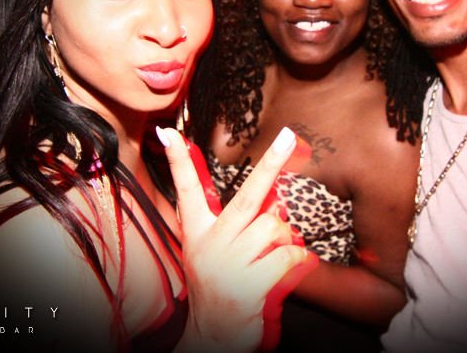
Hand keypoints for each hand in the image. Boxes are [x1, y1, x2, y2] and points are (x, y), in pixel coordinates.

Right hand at [158, 126, 315, 351]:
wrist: (214, 338)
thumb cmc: (220, 289)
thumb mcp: (214, 251)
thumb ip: (238, 221)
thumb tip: (274, 190)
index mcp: (198, 233)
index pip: (186, 190)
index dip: (179, 162)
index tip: (170, 134)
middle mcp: (210, 244)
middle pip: (247, 196)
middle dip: (271, 164)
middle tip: (289, 137)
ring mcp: (228, 264)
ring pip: (274, 227)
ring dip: (283, 239)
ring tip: (272, 256)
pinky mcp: (249, 283)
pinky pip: (287, 255)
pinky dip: (295, 261)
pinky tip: (287, 271)